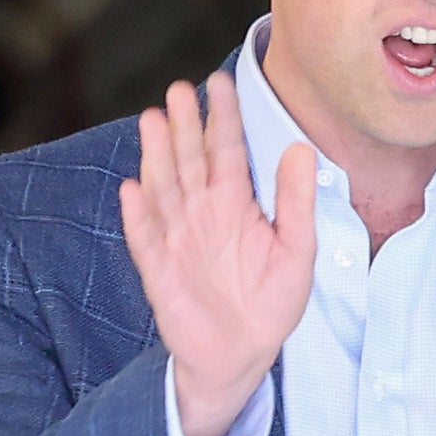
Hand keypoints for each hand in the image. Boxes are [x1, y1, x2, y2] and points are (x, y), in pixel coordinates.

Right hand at [115, 72, 311, 435]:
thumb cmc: (269, 302)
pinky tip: (132, 190)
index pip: (227, 152)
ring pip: (164, 189)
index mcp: (235, 205)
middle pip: (189, 160)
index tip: (220, 82)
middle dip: (184, 126)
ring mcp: (177, 238)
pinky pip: (147, 241)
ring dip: (157, 157)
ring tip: (153, 121)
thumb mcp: (297, 251)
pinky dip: (139, 218)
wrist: (242, 354)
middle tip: (179, 89)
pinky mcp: (160, 270)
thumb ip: (296, 202)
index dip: (223, 118)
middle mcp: (201, 213)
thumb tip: (302, 149)